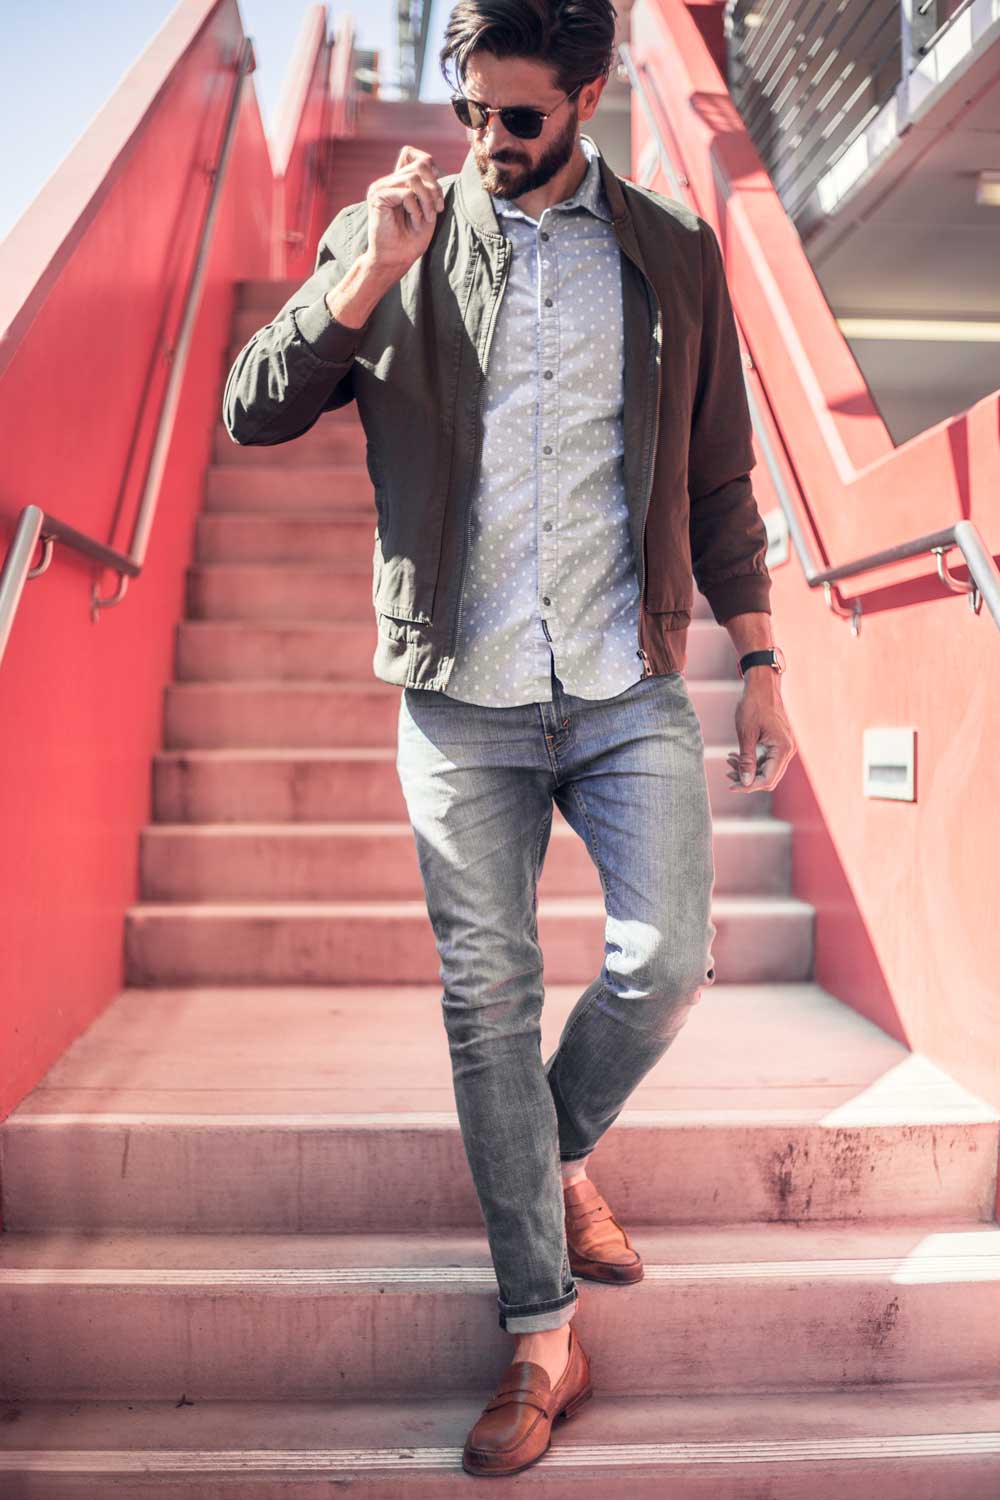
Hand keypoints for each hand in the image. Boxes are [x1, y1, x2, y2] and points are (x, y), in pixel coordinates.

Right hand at [365, 145, 445, 280]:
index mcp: (398, 181)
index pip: (412, 153)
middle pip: (420, 165)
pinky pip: (406, 193)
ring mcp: (381, 187)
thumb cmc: (412, 238)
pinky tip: (416, 222)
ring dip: (427, 201)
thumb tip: (431, 164)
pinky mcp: (377, 196)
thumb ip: (428, 185)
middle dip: (435, 188)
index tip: (438, 194)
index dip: (431, 168)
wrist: (396, 259)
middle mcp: (388, 180)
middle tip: (438, 210)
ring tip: (427, 218)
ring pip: (414, 178)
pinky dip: (416, 209)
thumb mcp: (428, 207)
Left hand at [726, 672, 796, 791]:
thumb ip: (746, 761)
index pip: (768, 779)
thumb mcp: (746, 734)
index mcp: (782, 748)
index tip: (731, 786)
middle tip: (727, 774)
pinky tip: (735, 756)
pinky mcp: (778, 743)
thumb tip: (745, 783)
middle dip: (748, 779)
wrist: (762, 685)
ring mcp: (784, 747)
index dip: (749, 786)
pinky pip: (766, 759)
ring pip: (767, 769)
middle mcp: (788, 750)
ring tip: (728, 761)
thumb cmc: (754, 705)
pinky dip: (752, 761)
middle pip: (769, 777)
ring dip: (748, 770)